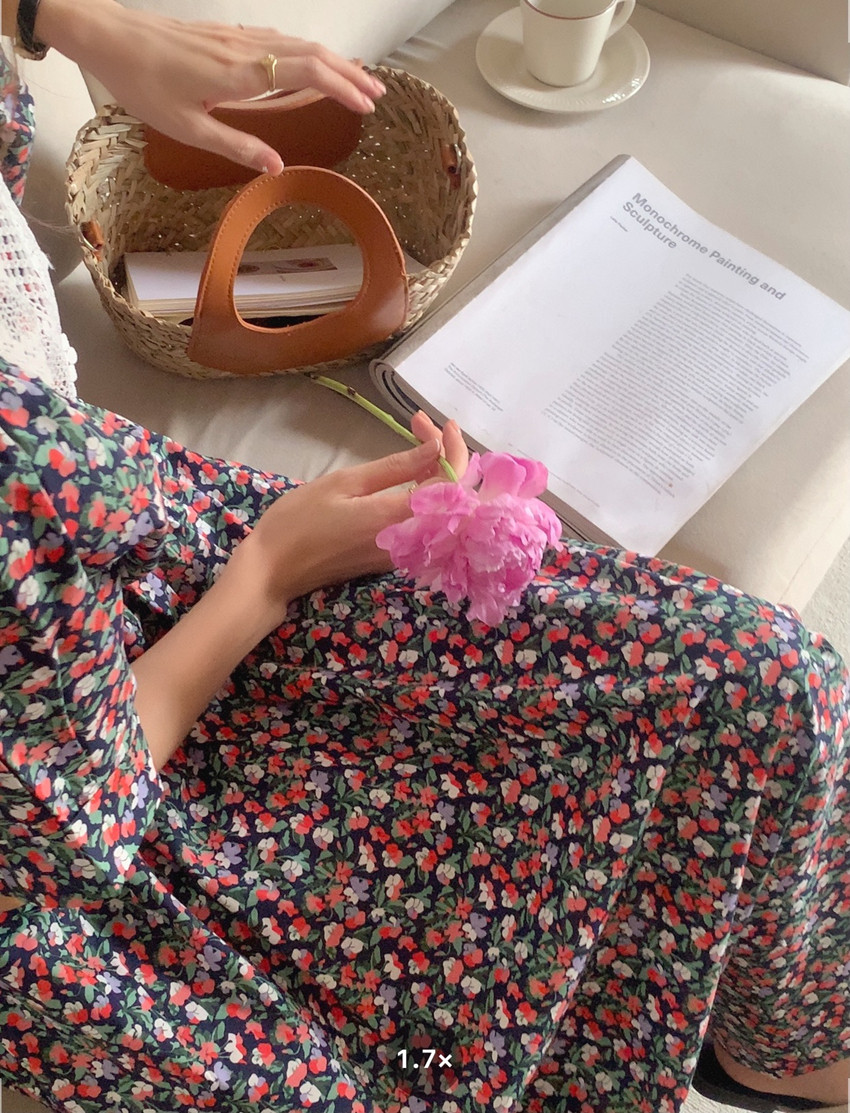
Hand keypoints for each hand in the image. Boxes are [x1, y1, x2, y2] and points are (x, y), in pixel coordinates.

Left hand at [35, 0, 385, 173]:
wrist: (109, 35)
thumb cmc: (143, 82)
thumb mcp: (188, 127)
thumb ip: (237, 145)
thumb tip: (277, 166)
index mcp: (240, 75)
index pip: (307, 72)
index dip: (342, 88)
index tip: (366, 105)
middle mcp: (245, 50)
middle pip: (312, 53)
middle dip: (350, 72)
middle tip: (378, 93)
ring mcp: (237, 37)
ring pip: (298, 43)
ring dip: (332, 60)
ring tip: (356, 79)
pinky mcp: (226, 35)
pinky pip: (278, 39)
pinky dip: (306, 52)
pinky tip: (309, 62)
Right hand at [134, 418, 465, 768]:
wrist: (273, 571)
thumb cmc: (299, 521)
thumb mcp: (344, 483)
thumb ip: (395, 468)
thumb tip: (436, 448)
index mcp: (397, 518)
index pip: (450, 483)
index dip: (453, 449)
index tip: (439, 422)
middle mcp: (410, 540)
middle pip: (454, 496)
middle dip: (447, 455)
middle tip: (421, 426)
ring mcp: (404, 553)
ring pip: (442, 510)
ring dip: (438, 472)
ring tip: (419, 440)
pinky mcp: (394, 558)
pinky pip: (426, 523)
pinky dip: (427, 493)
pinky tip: (412, 472)